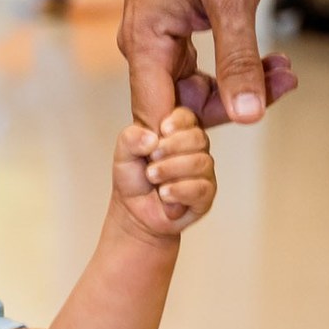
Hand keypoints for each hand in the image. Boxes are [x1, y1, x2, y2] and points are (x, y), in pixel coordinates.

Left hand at [112, 108, 214, 238]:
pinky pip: (201, 188)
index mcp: (177, 132)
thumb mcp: (123, 154)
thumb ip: (131, 138)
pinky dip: (179, 190)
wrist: (134, 211)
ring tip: (152, 177)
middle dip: (171, 148)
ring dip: (171, 170)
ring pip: (200, 162)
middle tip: (151, 159)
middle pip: (197, 138)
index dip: (177, 122)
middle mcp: (195, 149)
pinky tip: (165, 194)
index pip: (188, 117)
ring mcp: (203, 171)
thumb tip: (152, 138)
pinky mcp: (205, 195)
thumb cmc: (133, 179)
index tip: (162, 130)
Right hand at [119, 0, 297, 129]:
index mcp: (144, 43)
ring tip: (284, 70)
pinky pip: (200, 66)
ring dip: (240, 82)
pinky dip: (234, 64)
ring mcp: (156, 39)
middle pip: (180, 105)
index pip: (157, 117)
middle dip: (233, 102)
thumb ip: (238, 62)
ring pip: (195, 86)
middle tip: (282, 84)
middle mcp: (142, 47)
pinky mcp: (172, 30)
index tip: (238, 127)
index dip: (189, 138)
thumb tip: (247, 116)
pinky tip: (269, 60)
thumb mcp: (233, 1)